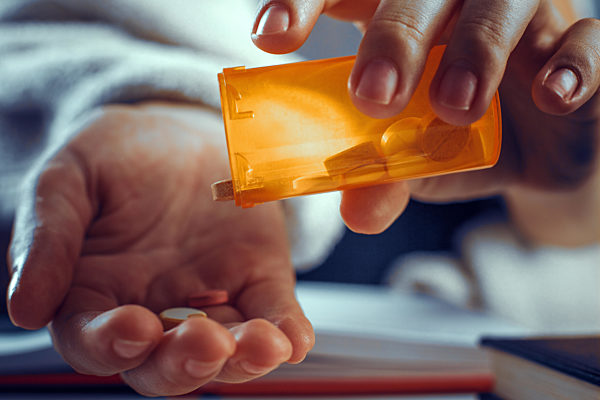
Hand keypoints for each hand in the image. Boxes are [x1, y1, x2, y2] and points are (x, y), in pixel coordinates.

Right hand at [6, 103, 313, 395]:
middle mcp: (156, 309)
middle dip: (185, 363)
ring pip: (224, 350)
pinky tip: (293, 337)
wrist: (177, 130)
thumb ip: (48, 236)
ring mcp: (211, 298)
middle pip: (164, 363)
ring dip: (244, 358)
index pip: (96, 342)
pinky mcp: (257, 278)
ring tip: (262, 345)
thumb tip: (24, 307)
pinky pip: (272, 312)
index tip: (132, 326)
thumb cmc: (116, 156)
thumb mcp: (66, 179)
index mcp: (99, 295)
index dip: (110, 344)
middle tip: (206, 345)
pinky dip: (286, 330)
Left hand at [252, 1, 599, 244]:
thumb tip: (356, 211)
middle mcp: (457, 6)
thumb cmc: (460, 143)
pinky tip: (551, 96)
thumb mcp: (414, 163)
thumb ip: (384, 177)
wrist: (535, 155)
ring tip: (455, 106)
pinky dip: (573, 62)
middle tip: (374, 97)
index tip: (270, 36)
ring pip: (501, 3)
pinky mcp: (578, 43)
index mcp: (402, 22)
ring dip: (477, 48)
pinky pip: (588, 37)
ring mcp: (522, 17)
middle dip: (394, 37)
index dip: (306, 2)